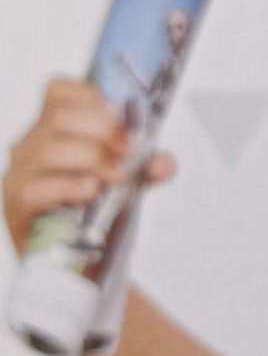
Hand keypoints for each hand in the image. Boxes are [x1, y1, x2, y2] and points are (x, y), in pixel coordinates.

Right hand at [2, 75, 177, 255]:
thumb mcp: (125, 185)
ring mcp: (19, 174)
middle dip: (101, 129)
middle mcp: (31, 146)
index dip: (89, 96)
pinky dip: (68, 186)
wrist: (76, 263)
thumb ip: (144, 170)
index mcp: (53, 131)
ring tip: (117, 175)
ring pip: (49, 149)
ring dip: (91, 157)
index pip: (58, 92)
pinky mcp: (16, 206)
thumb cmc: (94, 215)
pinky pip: (35, 188)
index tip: (121, 116)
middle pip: (58, 117)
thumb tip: (163, 161)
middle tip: (128, 150)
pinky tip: (91, 191)